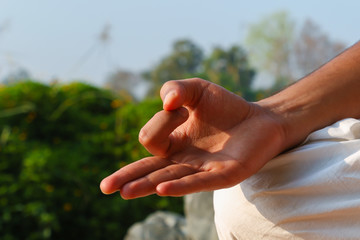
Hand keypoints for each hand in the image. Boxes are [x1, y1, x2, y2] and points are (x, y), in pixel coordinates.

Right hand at [100, 78, 286, 198]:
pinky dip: (180, 186)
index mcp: (174, 143)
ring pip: (169, 180)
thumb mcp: (196, 89)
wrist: (261, 118)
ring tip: (124, 192)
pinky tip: (161, 189)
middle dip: (127, 178)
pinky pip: (199, 182)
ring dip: (146, 185)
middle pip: (151, 171)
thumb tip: (168, 102)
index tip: (181, 107)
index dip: (161, 120)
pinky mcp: (224, 174)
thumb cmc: (226, 107)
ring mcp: (202, 170)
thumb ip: (176, 88)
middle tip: (105, 188)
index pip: (152, 139)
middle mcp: (184, 161)